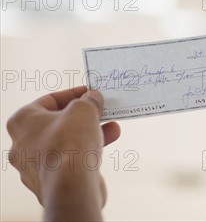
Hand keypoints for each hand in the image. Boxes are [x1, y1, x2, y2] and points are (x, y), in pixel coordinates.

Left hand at [6, 86, 120, 220]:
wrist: (72, 184)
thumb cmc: (69, 144)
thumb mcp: (84, 109)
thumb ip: (89, 100)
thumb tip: (93, 98)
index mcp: (22, 122)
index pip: (48, 100)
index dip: (72, 94)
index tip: (88, 93)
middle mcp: (23, 144)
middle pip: (57, 123)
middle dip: (83, 116)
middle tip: (99, 111)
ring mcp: (34, 166)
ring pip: (65, 142)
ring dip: (89, 133)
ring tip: (111, 128)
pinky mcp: (49, 181)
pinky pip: (69, 160)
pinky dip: (86, 151)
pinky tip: (105, 145)